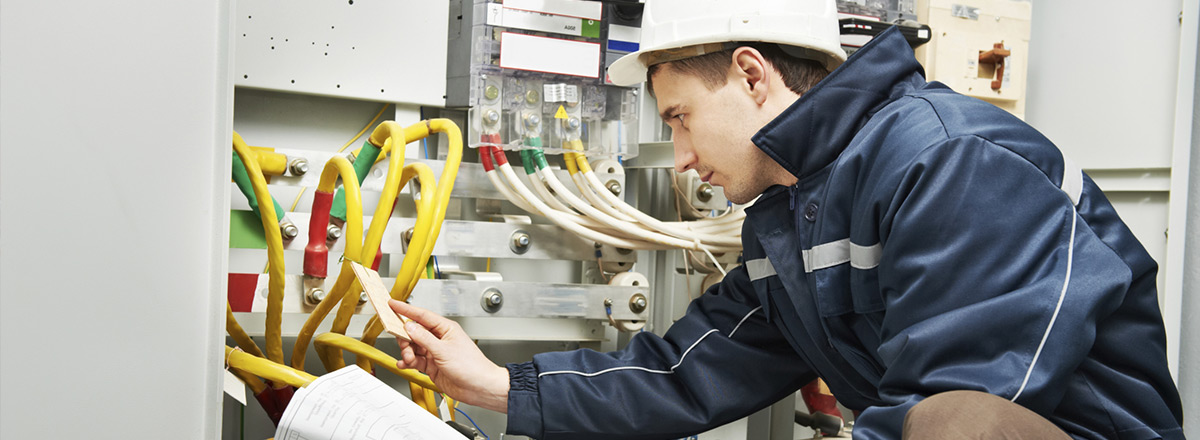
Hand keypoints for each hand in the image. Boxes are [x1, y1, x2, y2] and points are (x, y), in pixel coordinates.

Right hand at [388, 299, 509, 412]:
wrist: (478, 387)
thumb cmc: (471, 366)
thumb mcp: (444, 350)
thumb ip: (424, 338)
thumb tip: (410, 327)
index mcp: (446, 329)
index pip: (422, 315)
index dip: (406, 310)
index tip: (393, 305)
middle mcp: (439, 339)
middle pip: (414, 332)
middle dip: (405, 338)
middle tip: (403, 345)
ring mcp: (435, 352)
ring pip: (413, 347)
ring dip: (407, 353)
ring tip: (409, 359)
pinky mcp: (432, 366)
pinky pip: (415, 360)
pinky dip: (408, 362)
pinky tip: (404, 364)